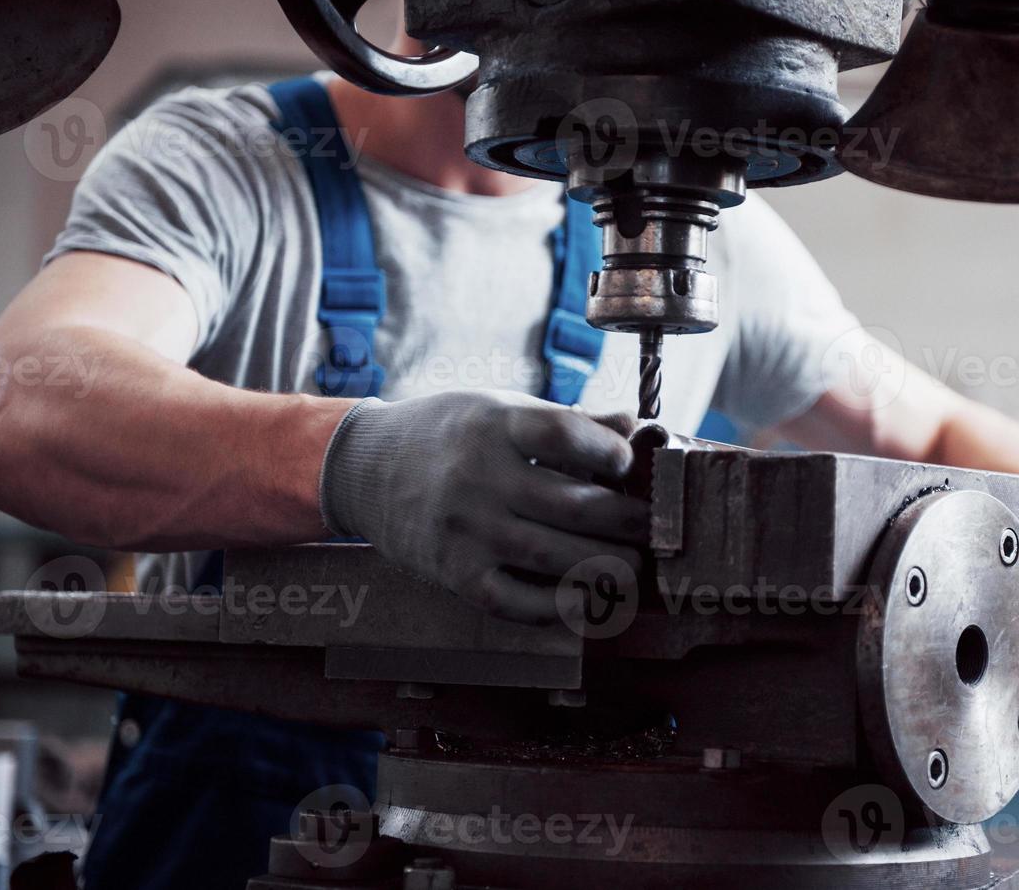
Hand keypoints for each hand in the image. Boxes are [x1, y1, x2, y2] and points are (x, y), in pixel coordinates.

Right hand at [319, 390, 646, 622]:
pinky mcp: (453, 573)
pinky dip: (557, 608)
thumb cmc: (449, 434)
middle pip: (569, 504)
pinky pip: (513, 601)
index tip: (629, 464)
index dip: (609, 452)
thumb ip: (569, 422)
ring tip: (634, 564)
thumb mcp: (503, 411)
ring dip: (606, 566)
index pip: (563, 435)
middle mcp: (477, 477)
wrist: (365, 467)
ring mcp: (464, 530)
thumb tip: (636, 428)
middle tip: (653, 526)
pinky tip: (588, 600)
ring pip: (552, 556)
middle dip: (625, 519)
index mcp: (494, 426)